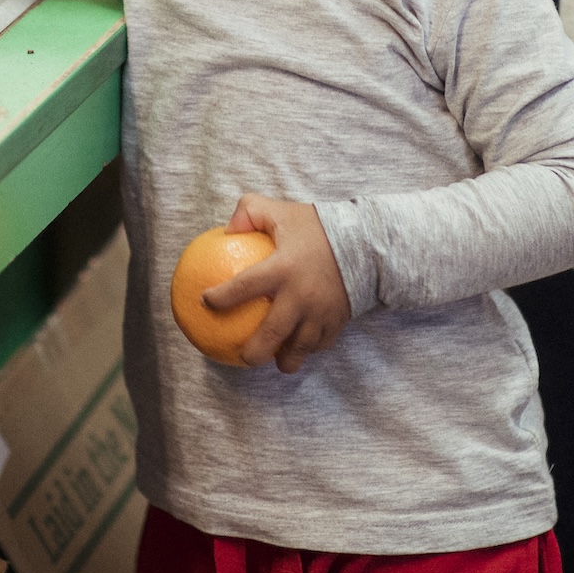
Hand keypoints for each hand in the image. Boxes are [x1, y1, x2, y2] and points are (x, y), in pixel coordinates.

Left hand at [203, 195, 353, 373]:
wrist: (368, 241)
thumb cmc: (318, 225)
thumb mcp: (281, 211)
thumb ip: (249, 212)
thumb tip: (225, 230)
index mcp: (282, 268)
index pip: (243, 287)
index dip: (220, 298)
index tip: (205, 303)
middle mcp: (300, 295)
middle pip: (272, 334)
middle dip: (254, 352)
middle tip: (242, 357)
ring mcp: (321, 312)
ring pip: (299, 348)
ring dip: (286, 359)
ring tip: (276, 361)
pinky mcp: (338, 320)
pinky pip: (321, 343)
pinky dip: (310, 348)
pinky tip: (300, 347)